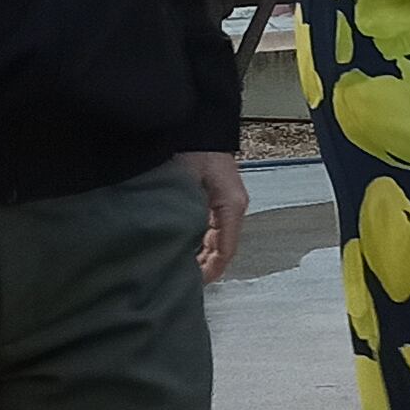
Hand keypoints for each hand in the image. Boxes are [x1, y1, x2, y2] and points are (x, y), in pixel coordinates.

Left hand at [174, 148, 247, 281]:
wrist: (196, 123)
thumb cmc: (192, 148)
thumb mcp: (186, 186)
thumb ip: (187, 218)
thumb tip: (176, 248)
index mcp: (231, 205)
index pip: (225, 251)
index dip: (210, 272)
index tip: (194, 285)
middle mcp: (233, 206)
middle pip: (222, 247)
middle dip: (203, 266)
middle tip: (181, 281)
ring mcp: (227, 201)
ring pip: (216, 238)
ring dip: (200, 254)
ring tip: (178, 268)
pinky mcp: (217, 196)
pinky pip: (211, 226)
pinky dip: (198, 240)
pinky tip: (182, 247)